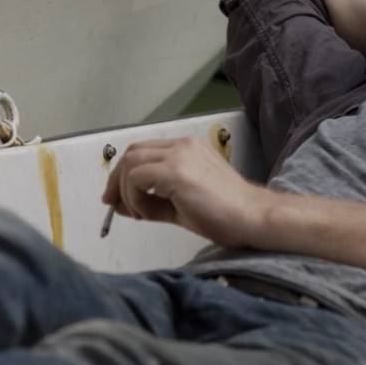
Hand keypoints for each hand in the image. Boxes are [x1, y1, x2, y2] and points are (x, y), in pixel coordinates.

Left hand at [101, 137, 276, 246]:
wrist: (252, 218)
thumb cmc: (228, 214)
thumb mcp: (181, 205)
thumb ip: (152, 201)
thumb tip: (121, 205)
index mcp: (188, 149)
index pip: (144, 152)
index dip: (124, 174)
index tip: (118, 196)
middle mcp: (183, 146)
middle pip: (132, 153)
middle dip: (116, 180)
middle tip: (113, 204)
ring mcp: (180, 156)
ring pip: (131, 164)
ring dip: (126, 191)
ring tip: (139, 213)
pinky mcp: (176, 171)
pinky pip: (137, 179)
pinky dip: (134, 198)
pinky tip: (147, 213)